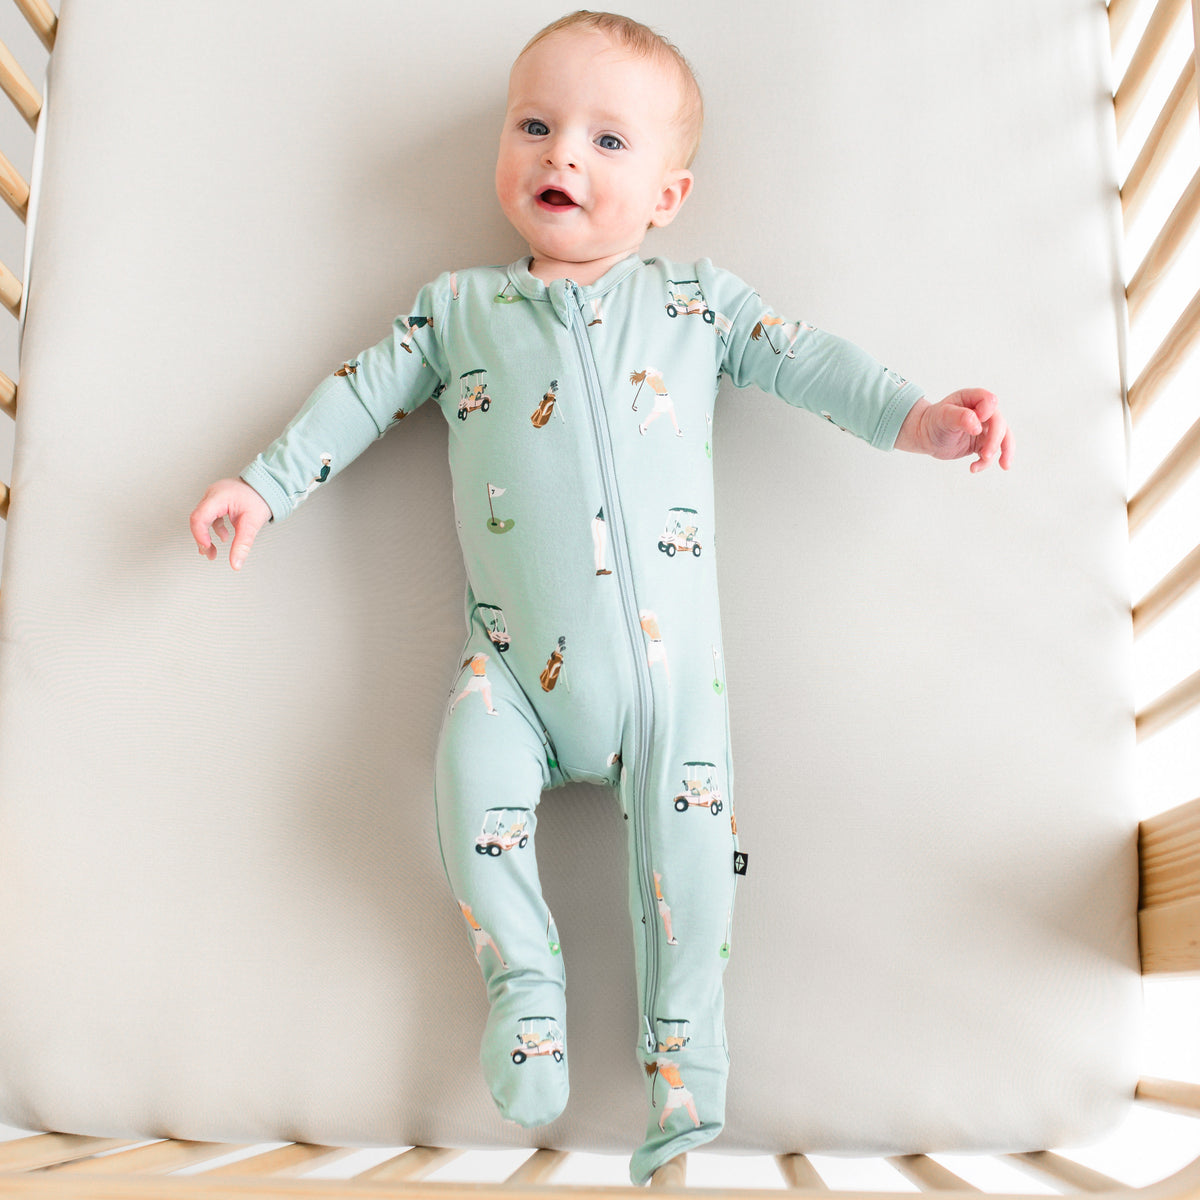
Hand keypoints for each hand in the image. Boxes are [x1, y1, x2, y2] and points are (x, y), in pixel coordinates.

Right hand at [189, 478, 271, 569]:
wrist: (267, 485)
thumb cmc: (260, 498)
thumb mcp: (252, 524)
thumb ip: (242, 544)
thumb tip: (235, 564)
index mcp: (218, 497)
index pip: (199, 517)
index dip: (199, 535)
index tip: (207, 547)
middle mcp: (212, 494)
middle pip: (198, 519)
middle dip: (202, 539)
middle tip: (210, 554)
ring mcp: (213, 496)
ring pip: (202, 518)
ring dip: (207, 535)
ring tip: (213, 551)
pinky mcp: (217, 500)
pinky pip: (210, 516)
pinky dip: (214, 528)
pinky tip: (223, 537)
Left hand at [897, 389, 1012, 472]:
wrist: (925, 436)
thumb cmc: (933, 421)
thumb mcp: (943, 416)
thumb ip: (960, 417)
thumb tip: (978, 426)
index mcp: (973, 399)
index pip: (990, 401)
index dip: (988, 412)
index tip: (978, 422)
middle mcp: (982, 412)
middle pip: (999, 424)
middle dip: (995, 440)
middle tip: (986, 455)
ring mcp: (984, 428)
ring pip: (1003, 439)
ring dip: (1003, 452)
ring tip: (998, 465)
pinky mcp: (981, 443)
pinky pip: (991, 453)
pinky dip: (986, 463)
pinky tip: (973, 468)